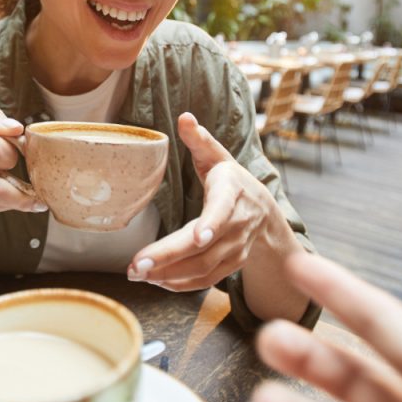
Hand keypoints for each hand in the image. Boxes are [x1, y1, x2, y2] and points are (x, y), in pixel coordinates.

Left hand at [127, 111, 274, 290]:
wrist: (264, 212)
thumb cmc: (232, 181)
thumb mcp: (218, 156)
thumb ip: (200, 140)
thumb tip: (184, 117)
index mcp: (232, 194)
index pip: (222, 211)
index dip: (211, 225)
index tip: (196, 237)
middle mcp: (237, 225)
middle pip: (203, 247)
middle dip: (169, 258)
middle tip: (136, 266)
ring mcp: (235, 248)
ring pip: (203, 268)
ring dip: (169, 274)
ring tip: (137, 274)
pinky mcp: (231, 265)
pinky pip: (206, 280)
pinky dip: (180, 284)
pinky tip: (156, 281)